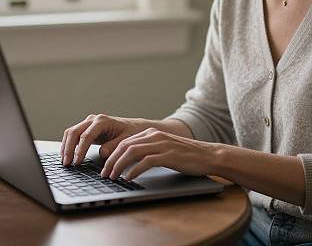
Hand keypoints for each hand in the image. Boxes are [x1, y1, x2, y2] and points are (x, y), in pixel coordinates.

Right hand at [60, 114, 146, 165]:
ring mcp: (89, 122)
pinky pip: (74, 135)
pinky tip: (67, 155)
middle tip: (67, 164)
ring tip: (65, 162)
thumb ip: (114, 146)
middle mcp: (94, 119)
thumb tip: (102, 152)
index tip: (77, 162)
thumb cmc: (131, 133)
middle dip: (68, 148)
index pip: (86, 136)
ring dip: (66, 146)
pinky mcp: (87, 128)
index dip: (80, 150)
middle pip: (74, 132)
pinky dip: (68, 144)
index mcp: (103, 121)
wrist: (134, 127)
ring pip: (71, 132)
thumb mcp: (126, 141)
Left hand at [100, 127, 219, 179]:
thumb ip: (149, 151)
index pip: (125, 142)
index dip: (112, 154)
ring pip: (132, 152)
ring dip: (119, 165)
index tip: (105, 167)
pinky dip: (134, 170)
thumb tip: (129, 163)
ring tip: (113, 177)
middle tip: (104, 174)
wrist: (208, 155)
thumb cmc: (186, 155)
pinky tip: (128, 178)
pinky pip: (146, 161)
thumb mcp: (164, 149)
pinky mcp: (168, 155)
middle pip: (125, 146)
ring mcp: (162, 144)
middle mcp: (155, 136)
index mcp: (152, 133)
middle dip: (112, 160)